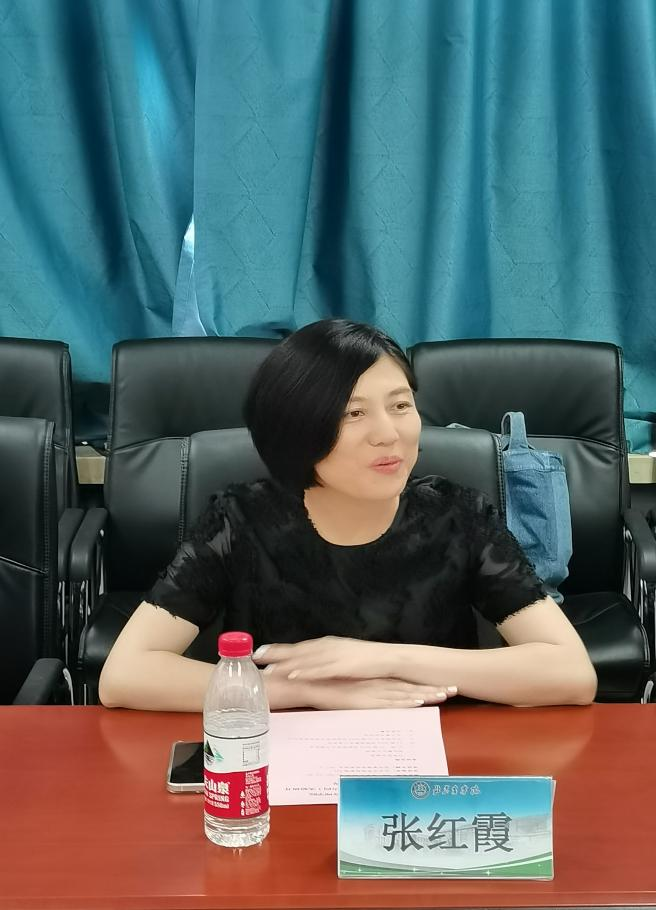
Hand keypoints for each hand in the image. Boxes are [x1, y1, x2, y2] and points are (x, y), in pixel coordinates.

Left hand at [254, 636, 395, 680]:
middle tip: (254, 656)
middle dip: (275, 653)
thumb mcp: (342, 659)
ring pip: (304, 659)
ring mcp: (334, 655)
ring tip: (267, 669)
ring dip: (285, 663)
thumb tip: (310, 669)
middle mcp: (327, 647)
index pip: (297, 647)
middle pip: (296, 650)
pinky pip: (319, 669)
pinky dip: (305, 671)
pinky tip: (292, 674)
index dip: (277, 649)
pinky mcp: (342, 665)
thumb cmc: (366, 662)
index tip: (258, 651)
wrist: (389, 659)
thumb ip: (326, 663)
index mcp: (326, 645)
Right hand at [306, 677, 457, 710]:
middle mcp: (378, 685)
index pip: (407, 684)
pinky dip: (403, 701)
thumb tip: (378, 696)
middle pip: (411, 688)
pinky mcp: (364, 700)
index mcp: (377, 681)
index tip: (446, 687)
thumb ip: (366, 691)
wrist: (309, 683)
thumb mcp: (352, 688)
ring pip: (404, 694)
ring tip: (444, 695)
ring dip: (425, 694)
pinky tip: (417, 701)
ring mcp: (372, 692)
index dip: (427, 685)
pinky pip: (387, 702)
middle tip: (455, 689)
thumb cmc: (328, 687)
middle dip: (433, 689)